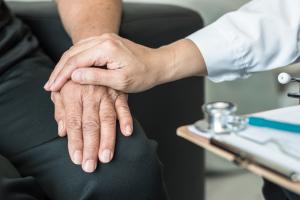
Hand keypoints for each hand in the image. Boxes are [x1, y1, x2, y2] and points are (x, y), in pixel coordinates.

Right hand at [44, 34, 174, 92]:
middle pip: (72, 53)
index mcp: (106, 48)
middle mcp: (103, 39)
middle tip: (49, 86)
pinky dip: (74, 60)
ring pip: (76, 50)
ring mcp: (104, 38)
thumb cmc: (143, 75)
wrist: (157, 64)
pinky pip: (83, 49)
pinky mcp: (106, 42)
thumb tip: (73, 76)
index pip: (76, 61)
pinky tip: (69, 70)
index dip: (62, 75)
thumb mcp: (120, 81)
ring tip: (55, 80)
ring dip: (64, 65)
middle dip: (59, 70)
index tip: (52, 88)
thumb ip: (96, 77)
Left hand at [51, 81, 132, 172]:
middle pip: (90, 124)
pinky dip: (126, 119)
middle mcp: (89, 93)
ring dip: (107, 139)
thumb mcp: (62, 90)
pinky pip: (123, 107)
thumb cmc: (75, 77)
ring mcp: (106, 93)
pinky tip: (127, 133)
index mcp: (72, 92)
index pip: (73, 122)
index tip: (77, 159)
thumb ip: (61, 109)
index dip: (75, 142)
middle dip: (90, 146)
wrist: (92, 56)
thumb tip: (61, 131)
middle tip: (90, 165)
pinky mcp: (119, 92)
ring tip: (106, 156)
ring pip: (107, 119)